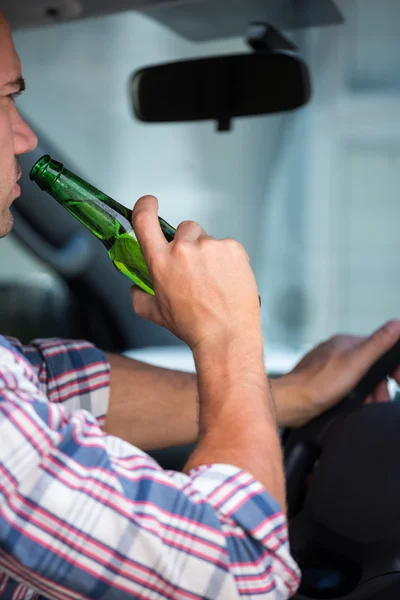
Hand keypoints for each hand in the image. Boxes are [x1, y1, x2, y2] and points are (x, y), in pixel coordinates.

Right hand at [130, 196, 261, 349]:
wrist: (226, 336)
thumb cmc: (193, 326)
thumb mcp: (156, 314)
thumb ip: (140, 297)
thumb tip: (136, 289)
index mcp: (161, 261)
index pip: (144, 219)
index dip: (145, 206)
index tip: (149, 203)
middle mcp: (184, 250)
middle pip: (184, 228)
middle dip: (187, 243)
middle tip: (194, 268)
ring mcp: (210, 246)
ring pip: (207, 238)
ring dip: (207, 252)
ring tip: (213, 279)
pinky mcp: (233, 248)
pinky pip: (226, 246)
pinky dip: (226, 259)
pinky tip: (226, 279)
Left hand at [273, 320, 399, 427]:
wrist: (291, 403)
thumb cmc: (319, 384)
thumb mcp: (356, 363)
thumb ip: (377, 344)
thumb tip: (396, 325)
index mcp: (345, 342)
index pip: (379, 349)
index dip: (391, 367)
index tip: (397, 381)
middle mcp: (336, 351)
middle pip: (369, 366)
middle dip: (379, 385)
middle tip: (380, 400)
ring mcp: (328, 365)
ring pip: (358, 378)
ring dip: (367, 393)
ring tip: (367, 405)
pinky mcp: (322, 380)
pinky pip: (345, 387)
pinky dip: (353, 397)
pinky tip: (351, 405)